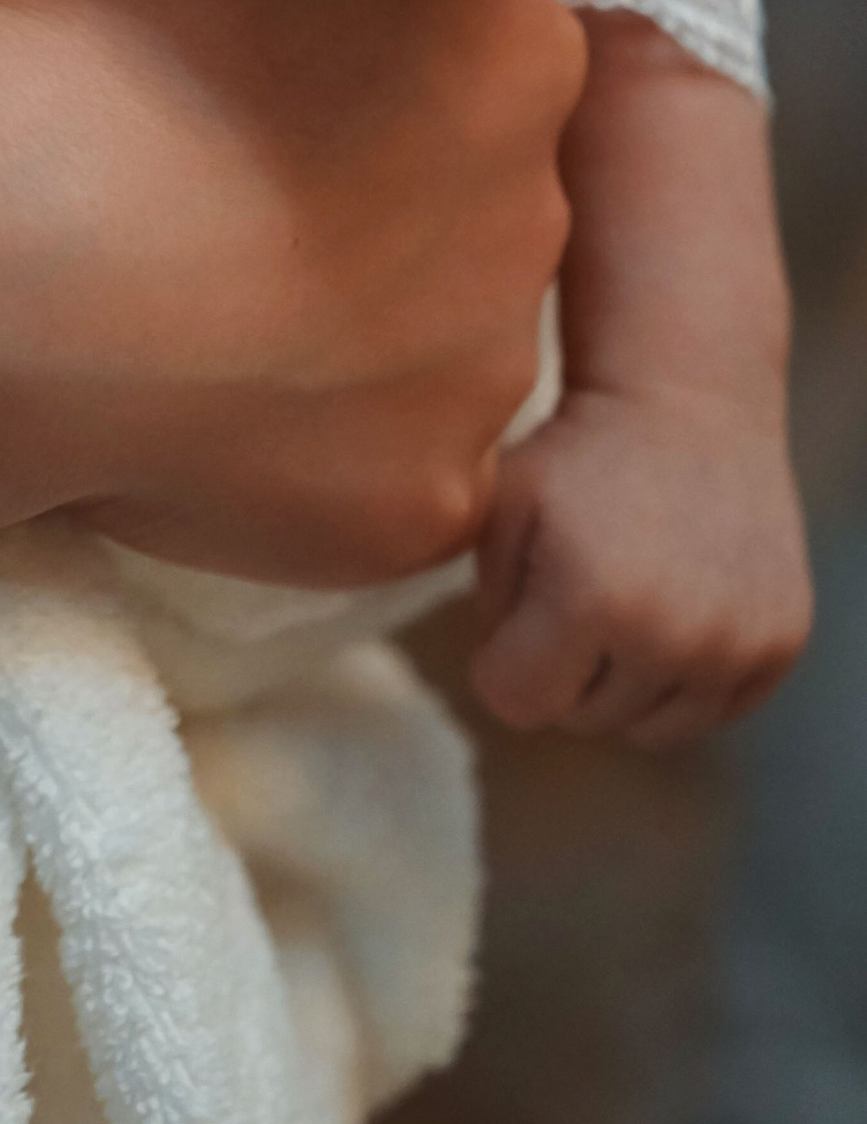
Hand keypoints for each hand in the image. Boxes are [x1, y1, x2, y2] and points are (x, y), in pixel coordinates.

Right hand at [0, 0, 583, 577]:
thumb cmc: (89, 16)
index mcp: (512, 35)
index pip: (476, 15)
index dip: (366, 12)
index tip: (258, 20)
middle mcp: (534, 206)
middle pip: (463, 164)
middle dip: (366, 150)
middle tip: (210, 131)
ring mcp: (479, 368)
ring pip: (430, 314)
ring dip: (340, 287)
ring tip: (183, 257)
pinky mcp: (419, 500)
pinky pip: (384, 458)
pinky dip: (308, 428)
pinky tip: (192, 378)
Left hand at [471, 11, 811, 746]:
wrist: (687, 401)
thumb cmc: (557, 449)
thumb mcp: (483, 500)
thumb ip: (425, 560)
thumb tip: (343, 587)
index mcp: (585, 590)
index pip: (513, 698)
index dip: (502, 644)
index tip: (512, 582)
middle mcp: (669, 628)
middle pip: (579, 716)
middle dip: (559, 655)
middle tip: (570, 567)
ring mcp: (734, 642)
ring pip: (643, 722)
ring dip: (618, 670)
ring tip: (614, 576)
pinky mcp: (780, 645)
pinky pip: (706, 708)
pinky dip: (680, 669)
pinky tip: (666, 590)